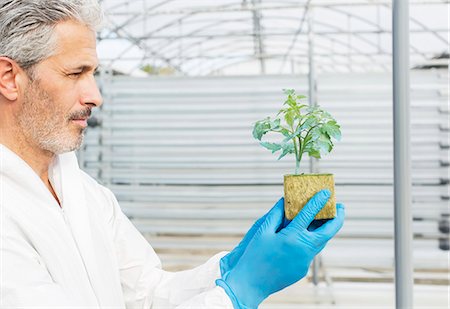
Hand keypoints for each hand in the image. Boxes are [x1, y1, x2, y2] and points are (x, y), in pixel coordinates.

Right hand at [216, 190, 344, 307]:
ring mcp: (304, 261)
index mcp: (291, 237)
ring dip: (326, 229)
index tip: (326, 192)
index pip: (309, 214)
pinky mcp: (302, 269)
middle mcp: (302, 249)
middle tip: (341, 207)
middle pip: (328, 231)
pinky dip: (311, 241)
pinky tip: (306, 235)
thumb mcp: (262, 231)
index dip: (318, 201)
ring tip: (326, 218)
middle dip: (337, 218)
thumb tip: (284, 201)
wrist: (251, 283)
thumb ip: (275, 214)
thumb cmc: (254, 256)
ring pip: (321, 242)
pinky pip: (310, 252)